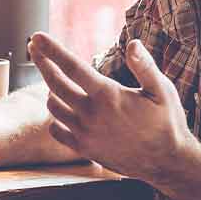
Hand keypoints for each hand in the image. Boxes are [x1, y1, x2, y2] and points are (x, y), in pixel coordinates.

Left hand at [28, 32, 196, 182]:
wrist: (167, 163)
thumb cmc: (166, 122)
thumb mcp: (161, 91)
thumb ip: (144, 66)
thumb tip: (132, 43)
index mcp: (108, 96)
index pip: (72, 67)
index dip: (52, 50)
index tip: (36, 36)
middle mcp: (91, 114)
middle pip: (54, 83)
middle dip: (42, 62)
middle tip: (34, 48)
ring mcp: (84, 133)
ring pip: (53, 106)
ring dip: (51, 90)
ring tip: (57, 80)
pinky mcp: (83, 149)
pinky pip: (56, 130)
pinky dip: (55, 118)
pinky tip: (63, 109)